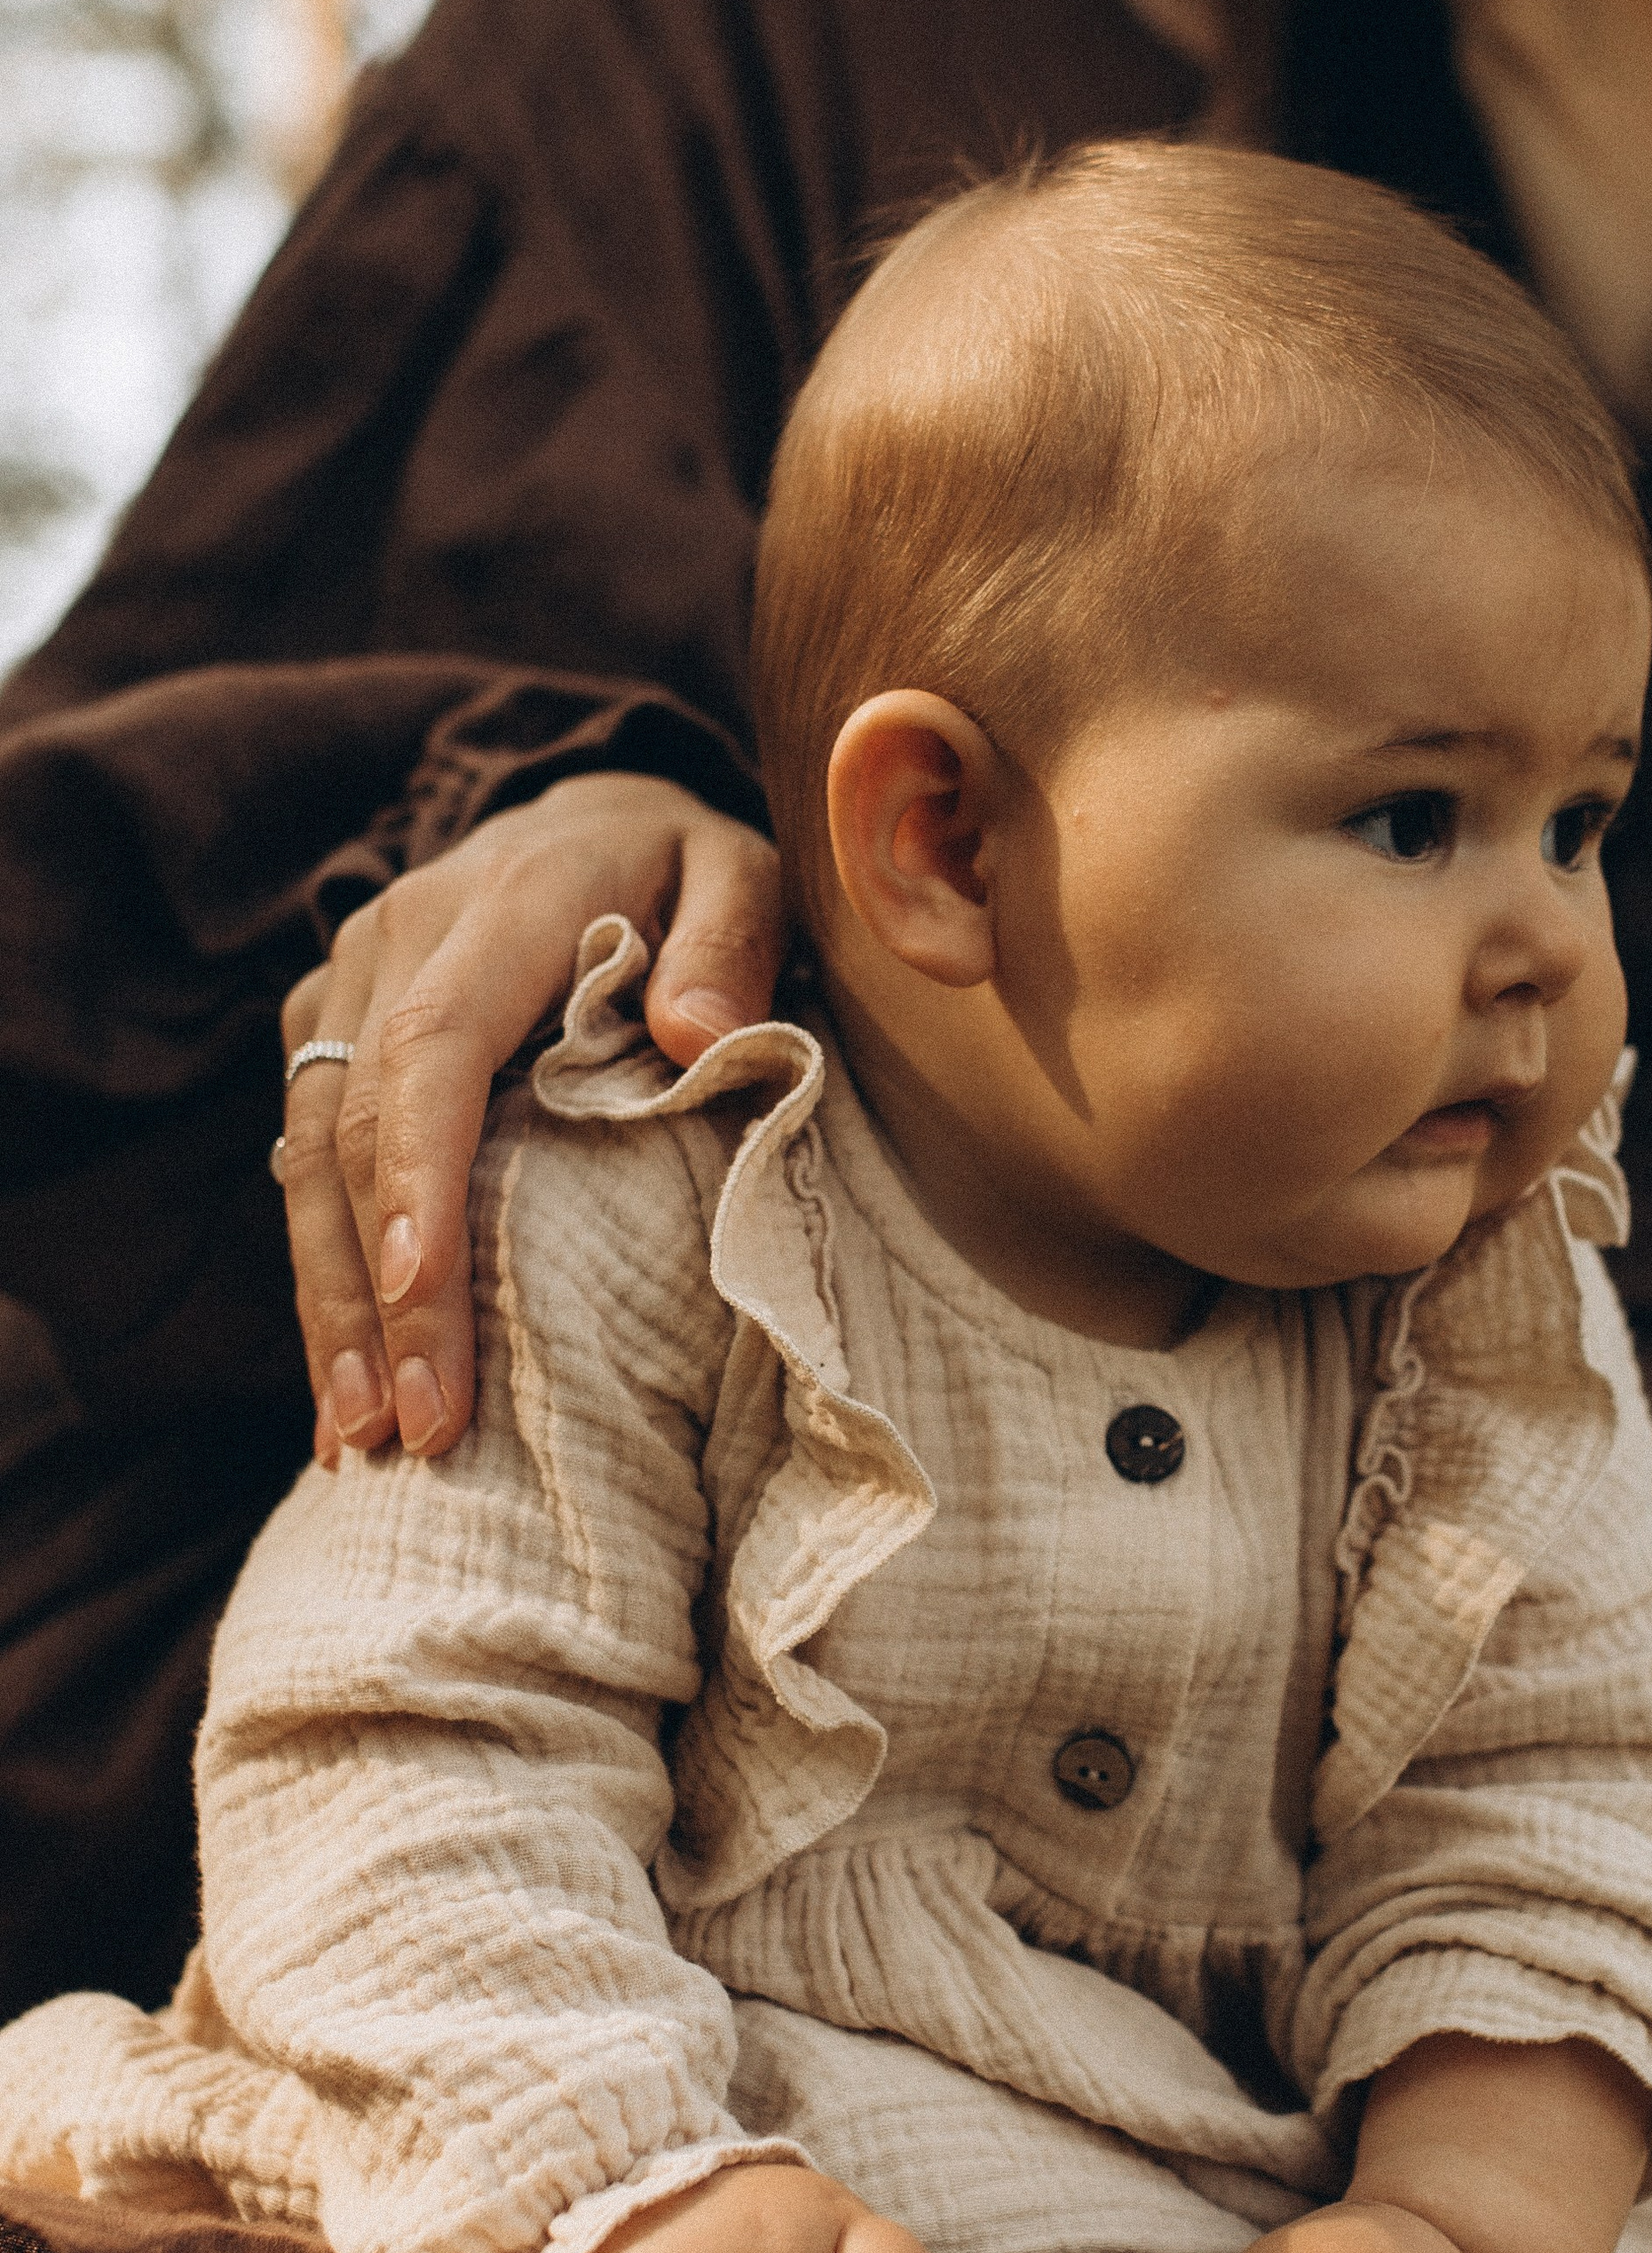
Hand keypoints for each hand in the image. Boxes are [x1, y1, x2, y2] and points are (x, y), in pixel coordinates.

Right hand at [275, 773, 782, 1465]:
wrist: (591, 811)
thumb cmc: (687, 865)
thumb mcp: (747, 870)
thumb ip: (734, 942)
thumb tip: (695, 1032)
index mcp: (503, 903)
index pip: (434, 1047)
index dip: (418, 1175)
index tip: (417, 1295)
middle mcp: (399, 938)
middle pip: (354, 1125)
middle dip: (371, 1287)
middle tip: (409, 1428)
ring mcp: (349, 984)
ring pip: (305, 1155)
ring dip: (328, 1303)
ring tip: (358, 1440)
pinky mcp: (328, 1028)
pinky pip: (303, 1157)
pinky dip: (323, 1270)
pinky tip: (348, 1376)